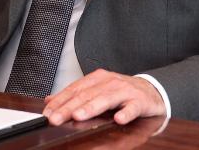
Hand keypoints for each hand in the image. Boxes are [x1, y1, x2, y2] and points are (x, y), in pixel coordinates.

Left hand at [42, 69, 165, 125]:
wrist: (151, 90)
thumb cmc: (121, 92)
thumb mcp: (96, 90)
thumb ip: (74, 95)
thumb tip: (50, 100)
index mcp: (97, 79)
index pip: (74, 89)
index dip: (60, 101)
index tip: (47, 113)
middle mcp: (109, 82)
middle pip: (86, 95)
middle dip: (69, 108)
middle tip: (56, 118)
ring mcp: (124, 91)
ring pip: (106, 99)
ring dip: (91, 108)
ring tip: (78, 116)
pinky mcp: (139, 101)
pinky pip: (132, 108)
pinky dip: (125, 113)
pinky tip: (119, 119)